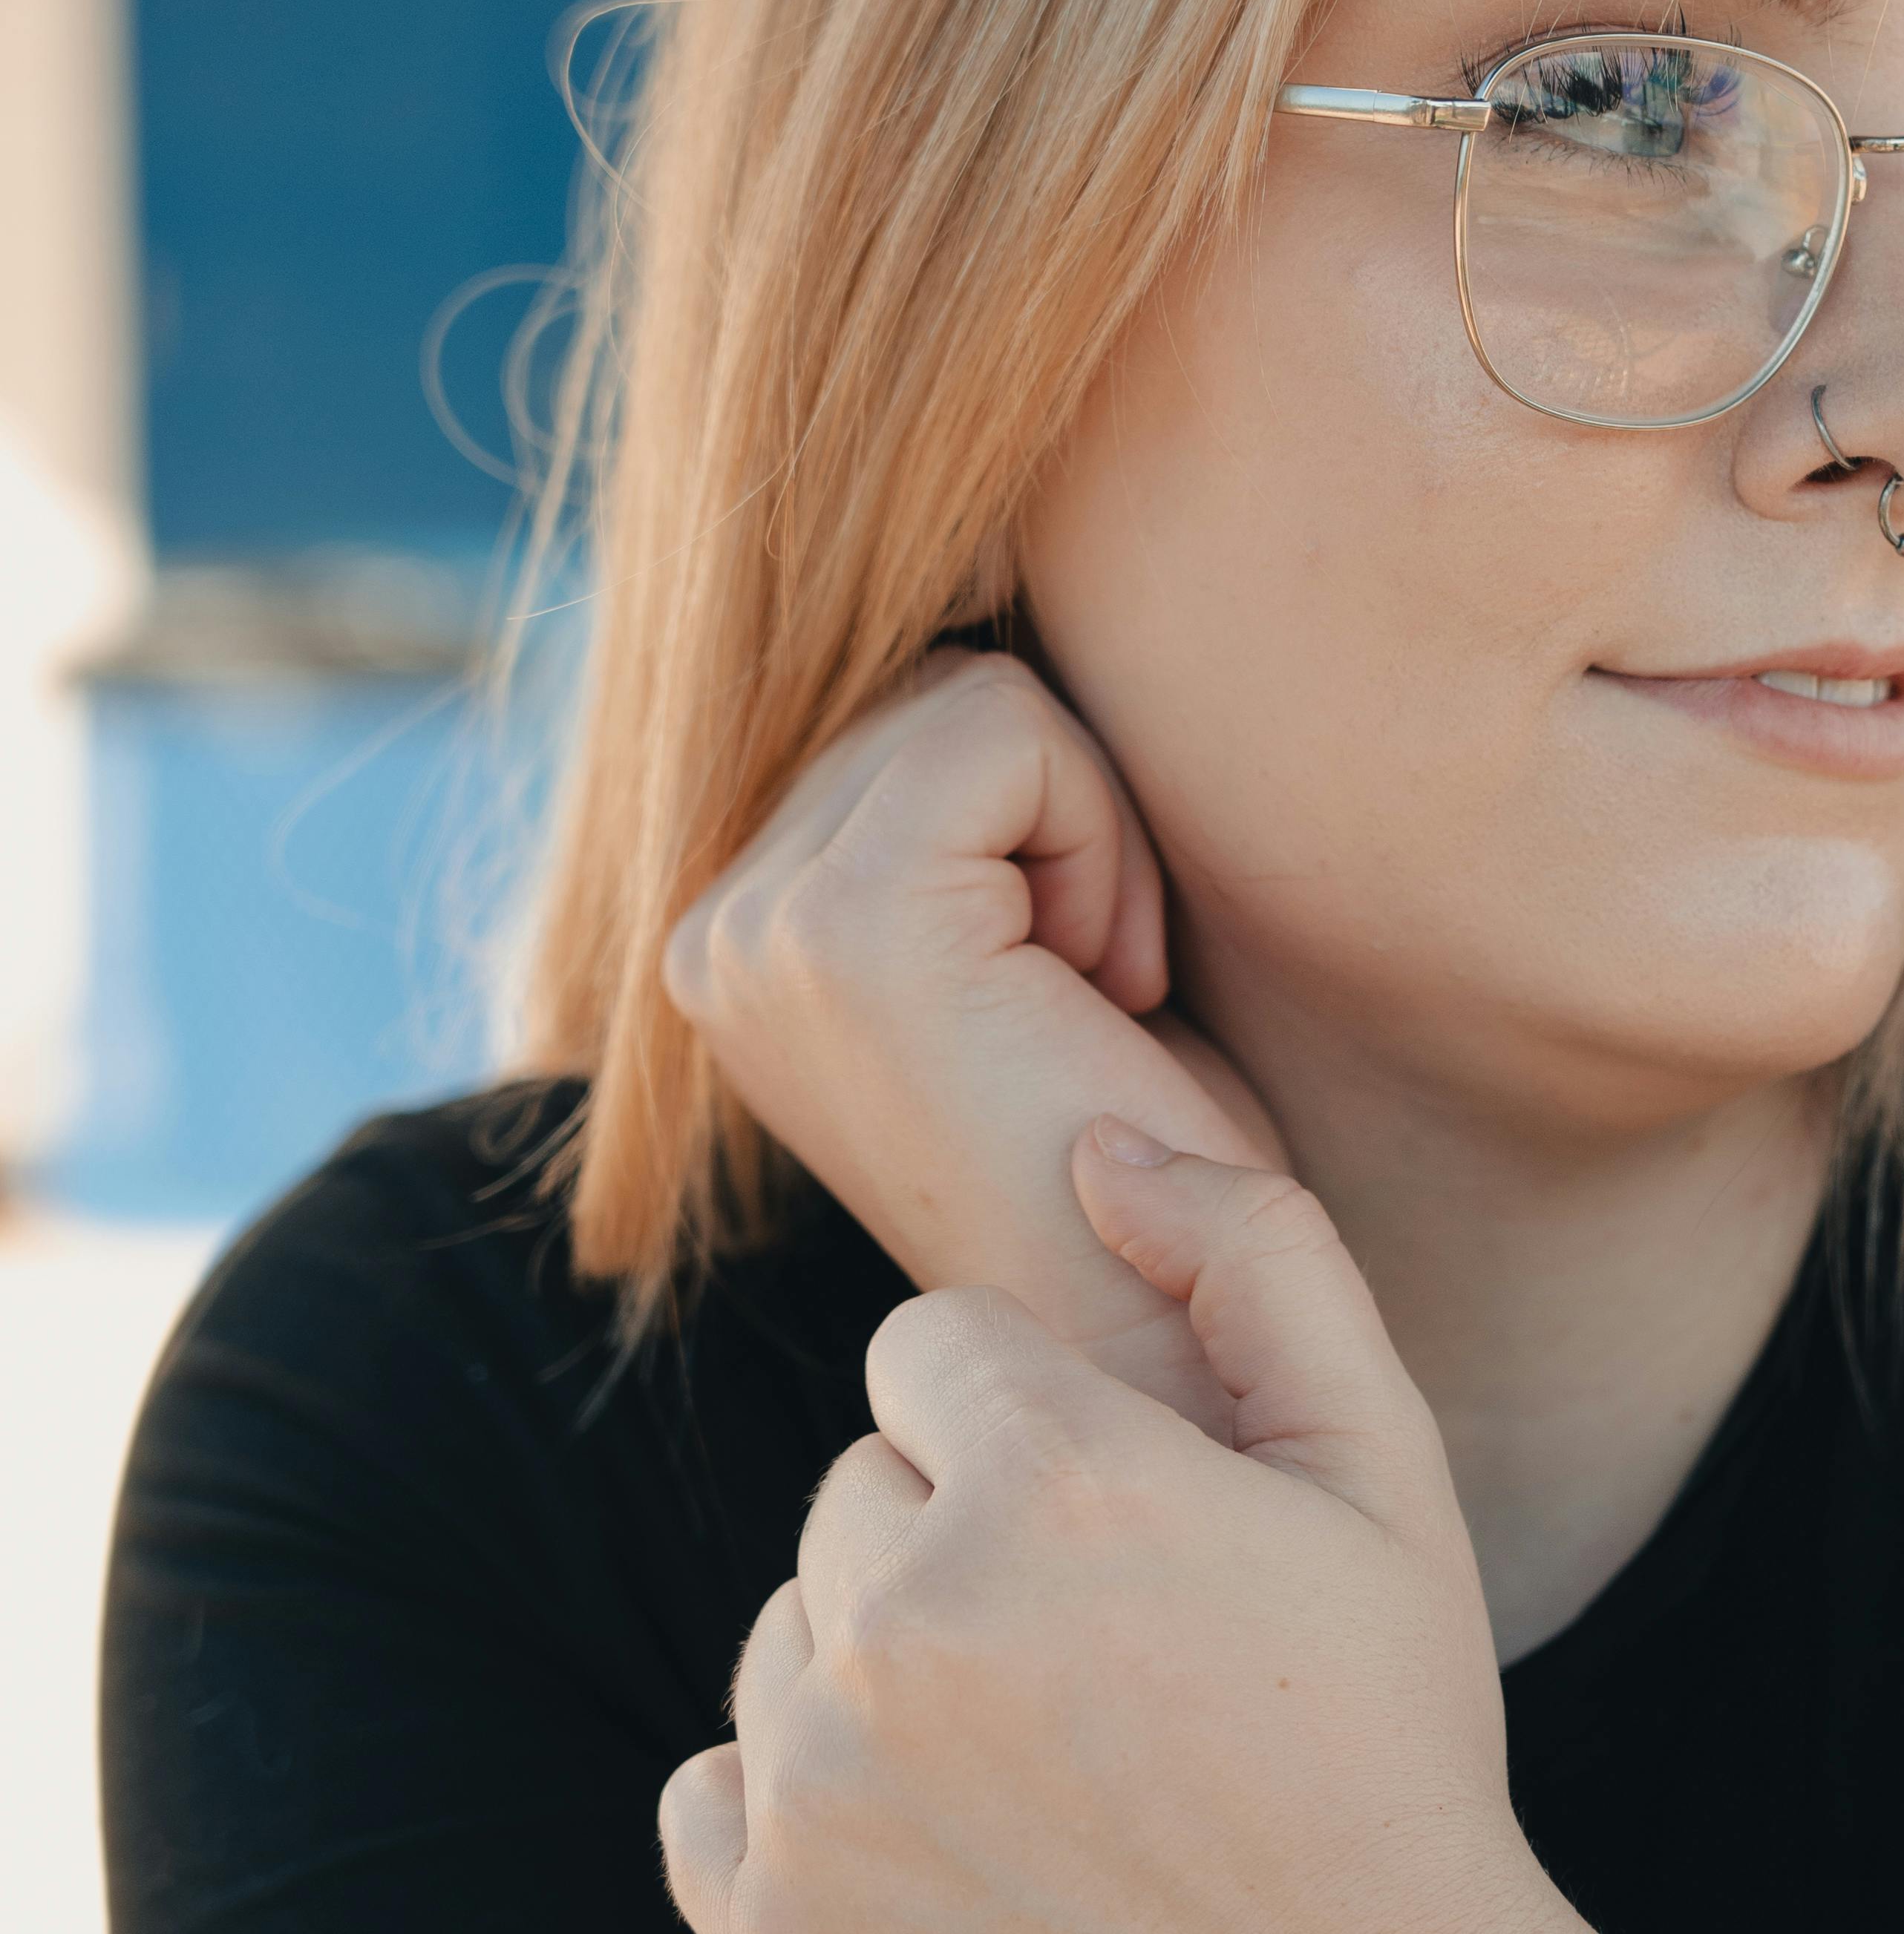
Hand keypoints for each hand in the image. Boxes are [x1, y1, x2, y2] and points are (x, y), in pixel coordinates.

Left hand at [656, 1134, 1572, 1933]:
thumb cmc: (1392, 1753)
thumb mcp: (1387, 1475)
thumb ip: (1256, 1257)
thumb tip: (1100, 1145)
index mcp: (1051, 1479)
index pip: (928, 1356)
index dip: (1044, 1437)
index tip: (1134, 1543)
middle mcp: (904, 1618)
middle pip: (856, 1492)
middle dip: (961, 1548)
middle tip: (1108, 1676)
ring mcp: (822, 1787)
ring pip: (786, 1635)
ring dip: (883, 1677)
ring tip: (1048, 1778)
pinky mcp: (773, 1931)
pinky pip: (714, 1794)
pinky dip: (805, 1815)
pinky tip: (952, 1859)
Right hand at [664, 651, 1281, 1390]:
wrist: (1167, 1340)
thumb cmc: (1137, 1158)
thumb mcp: (1015, 938)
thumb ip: (953, 807)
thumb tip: (972, 593)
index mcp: (727, 939)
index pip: (904, 709)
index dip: (1039, 820)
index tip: (1064, 994)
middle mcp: (706, 934)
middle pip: (933, 685)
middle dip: (1058, 821)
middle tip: (1080, 1004)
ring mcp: (756, 930)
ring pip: (980, 698)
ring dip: (1088, 841)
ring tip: (1081, 1003)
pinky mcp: (843, 922)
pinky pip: (1015, 730)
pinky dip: (1104, 845)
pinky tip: (1100, 992)